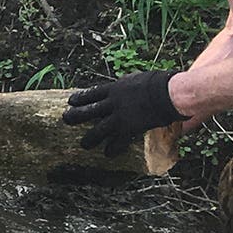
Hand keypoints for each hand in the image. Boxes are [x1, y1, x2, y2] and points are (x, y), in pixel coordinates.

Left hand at [62, 70, 186, 156]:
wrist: (166, 93)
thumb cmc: (156, 83)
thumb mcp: (136, 79)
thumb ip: (127, 84)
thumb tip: (126, 83)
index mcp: (114, 89)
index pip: (92, 93)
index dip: (80, 98)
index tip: (71, 101)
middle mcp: (112, 102)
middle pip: (88, 110)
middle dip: (76, 116)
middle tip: (66, 120)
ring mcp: (119, 116)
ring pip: (98, 129)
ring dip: (90, 138)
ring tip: (84, 144)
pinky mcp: (129, 128)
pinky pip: (118, 141)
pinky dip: (113, 148)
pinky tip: (108, 154)